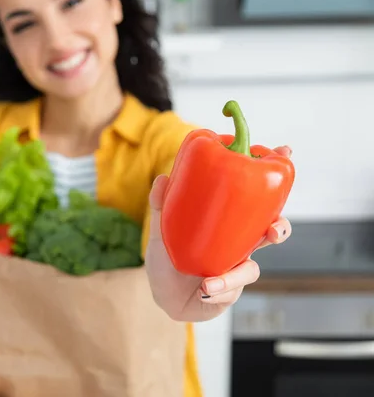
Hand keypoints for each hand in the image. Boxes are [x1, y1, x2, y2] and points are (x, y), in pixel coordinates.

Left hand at [145, 146, 292, 321]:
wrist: (163, 296)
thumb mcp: (160, 231)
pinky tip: (204, 290)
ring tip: (212, 280)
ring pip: (252, 268)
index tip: (286, 150)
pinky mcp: (231, 290)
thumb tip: (163, 178)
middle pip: (272, 231)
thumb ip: (161, 206)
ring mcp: (237, 267)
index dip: (273, 176)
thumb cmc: (166, 259)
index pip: (254, 199)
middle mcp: (239, 243)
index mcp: (228, 223)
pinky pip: (231, 289)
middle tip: (274, 229)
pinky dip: (217, 290)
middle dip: (280, 228)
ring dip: (236, 275)